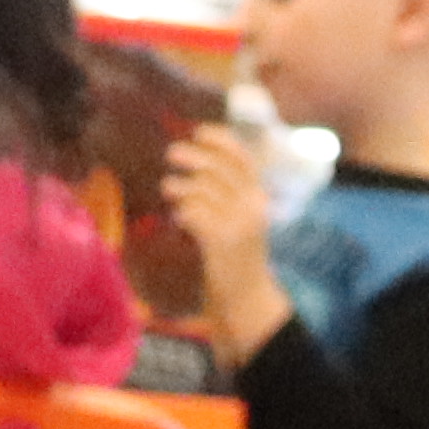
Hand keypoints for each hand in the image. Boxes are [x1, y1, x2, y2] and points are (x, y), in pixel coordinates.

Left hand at [155, 125, 291, 362]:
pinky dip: (182, 212)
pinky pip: (194, 212)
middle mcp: (252, 207)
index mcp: (259, 197)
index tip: (198, 133)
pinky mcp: (222, 240)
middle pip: (217, 168)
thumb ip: (227, 191)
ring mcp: (239, 223)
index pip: (242, 158)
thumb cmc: (237, 254)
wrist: (247, 296)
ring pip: (202, 188)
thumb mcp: (241, 218)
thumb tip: (195, 158)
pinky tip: (179, 219)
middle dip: (191, 156)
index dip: (220, 140)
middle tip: (171, 155)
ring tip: (169, 189)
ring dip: (180, 186)